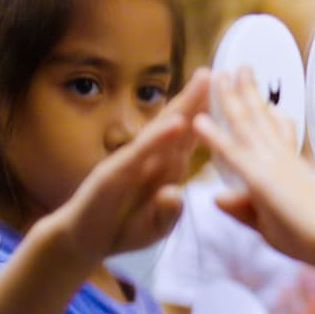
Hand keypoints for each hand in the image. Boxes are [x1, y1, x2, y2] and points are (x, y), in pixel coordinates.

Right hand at [48, 70, 208, 265]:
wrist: (84, 241)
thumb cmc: (123, 230)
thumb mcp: (156, 227)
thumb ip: (168, 213)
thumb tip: (175, 195)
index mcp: (166, 169)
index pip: (190, 138)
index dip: (208, 117)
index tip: (230, 95)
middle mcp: (151, 160)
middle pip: (179, 124)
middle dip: (198, 98)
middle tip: (218, 71)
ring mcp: (132, 162)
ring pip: (161, 129)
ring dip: (183, 105)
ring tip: (202, 82)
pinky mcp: (114, 173)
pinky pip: (141, 154)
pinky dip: (158, 138)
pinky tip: (176, 123)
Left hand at [194, 68, 314, 268]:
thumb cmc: (311, 238)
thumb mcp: (269, 223)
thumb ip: (242, 208)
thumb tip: (217, 197)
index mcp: (290, 166)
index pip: (277, 132)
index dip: (268, 111)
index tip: (262, 95)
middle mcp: (281, 158)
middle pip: (260, 117)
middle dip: (248, 91)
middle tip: (240, 67)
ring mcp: (270, 164)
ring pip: (244, 124)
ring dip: (229, 98)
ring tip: (220, 74)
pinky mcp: (259, 178)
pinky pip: (231, 151)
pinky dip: (213, 135)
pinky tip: (198, 119)